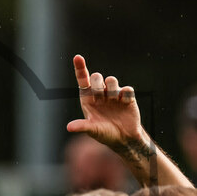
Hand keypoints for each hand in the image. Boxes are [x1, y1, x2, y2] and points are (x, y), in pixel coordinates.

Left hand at [67, 55, 191, 189]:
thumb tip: (69, 128)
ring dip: (111, 89)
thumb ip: (82, 126)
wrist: (124, 138)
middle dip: (97, 82)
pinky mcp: (127, 96)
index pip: (83, 80)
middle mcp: (100, 94)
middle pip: (96, 76)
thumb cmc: (105, 134)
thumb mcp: (93, 131)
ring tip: (113, 102)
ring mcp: (113, 93)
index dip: (80, 68)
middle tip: (101, 96)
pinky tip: (124, 104)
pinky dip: (125, 95)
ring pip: (111, 79)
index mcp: (88, 99)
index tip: (77, 57)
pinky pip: (126, 88)